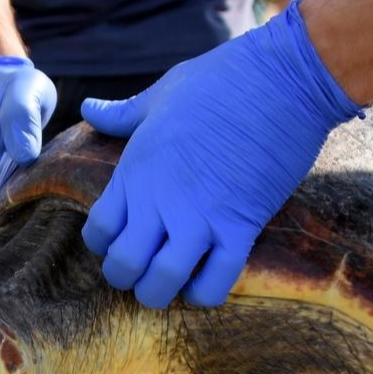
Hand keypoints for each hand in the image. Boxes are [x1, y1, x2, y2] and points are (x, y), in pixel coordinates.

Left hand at [80, 0, 361, 308]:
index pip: (98, 232)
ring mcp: (200, 216)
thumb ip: (122, 114)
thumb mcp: (160, 94)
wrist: (283, 79)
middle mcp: (160, 200)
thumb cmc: (220, 80)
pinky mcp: (242, 225)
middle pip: (123, 267)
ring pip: (163, 283)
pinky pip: (216, 283)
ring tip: (171, 282)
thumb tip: (89, 108)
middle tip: (142, 270)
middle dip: (127, 278)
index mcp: (136, 170)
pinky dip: (207, 293)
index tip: (121, 239)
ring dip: (162, 292)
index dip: (103, 246)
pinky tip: (206, 282)